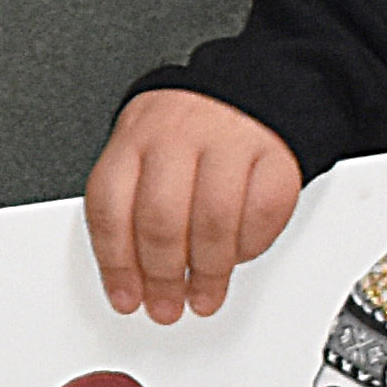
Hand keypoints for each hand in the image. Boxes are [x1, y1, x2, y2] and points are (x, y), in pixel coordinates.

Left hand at [83, 88, 303, 319]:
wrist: (248, 80)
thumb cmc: (186, 130)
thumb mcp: (142, 152)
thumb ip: (129, 208)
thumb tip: (129, 278)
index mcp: (134, 138)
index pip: (111, 208)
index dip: (116, 264)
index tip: (126, 298)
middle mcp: (178, 136)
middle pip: (161, 220)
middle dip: (162, 277)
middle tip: (166, 305)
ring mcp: (229, 141)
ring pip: (213, 221)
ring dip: (207, 272)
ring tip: (203, 296)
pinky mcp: (275, 154)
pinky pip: (262, 212)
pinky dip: (250, 245)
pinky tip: (237, 256)